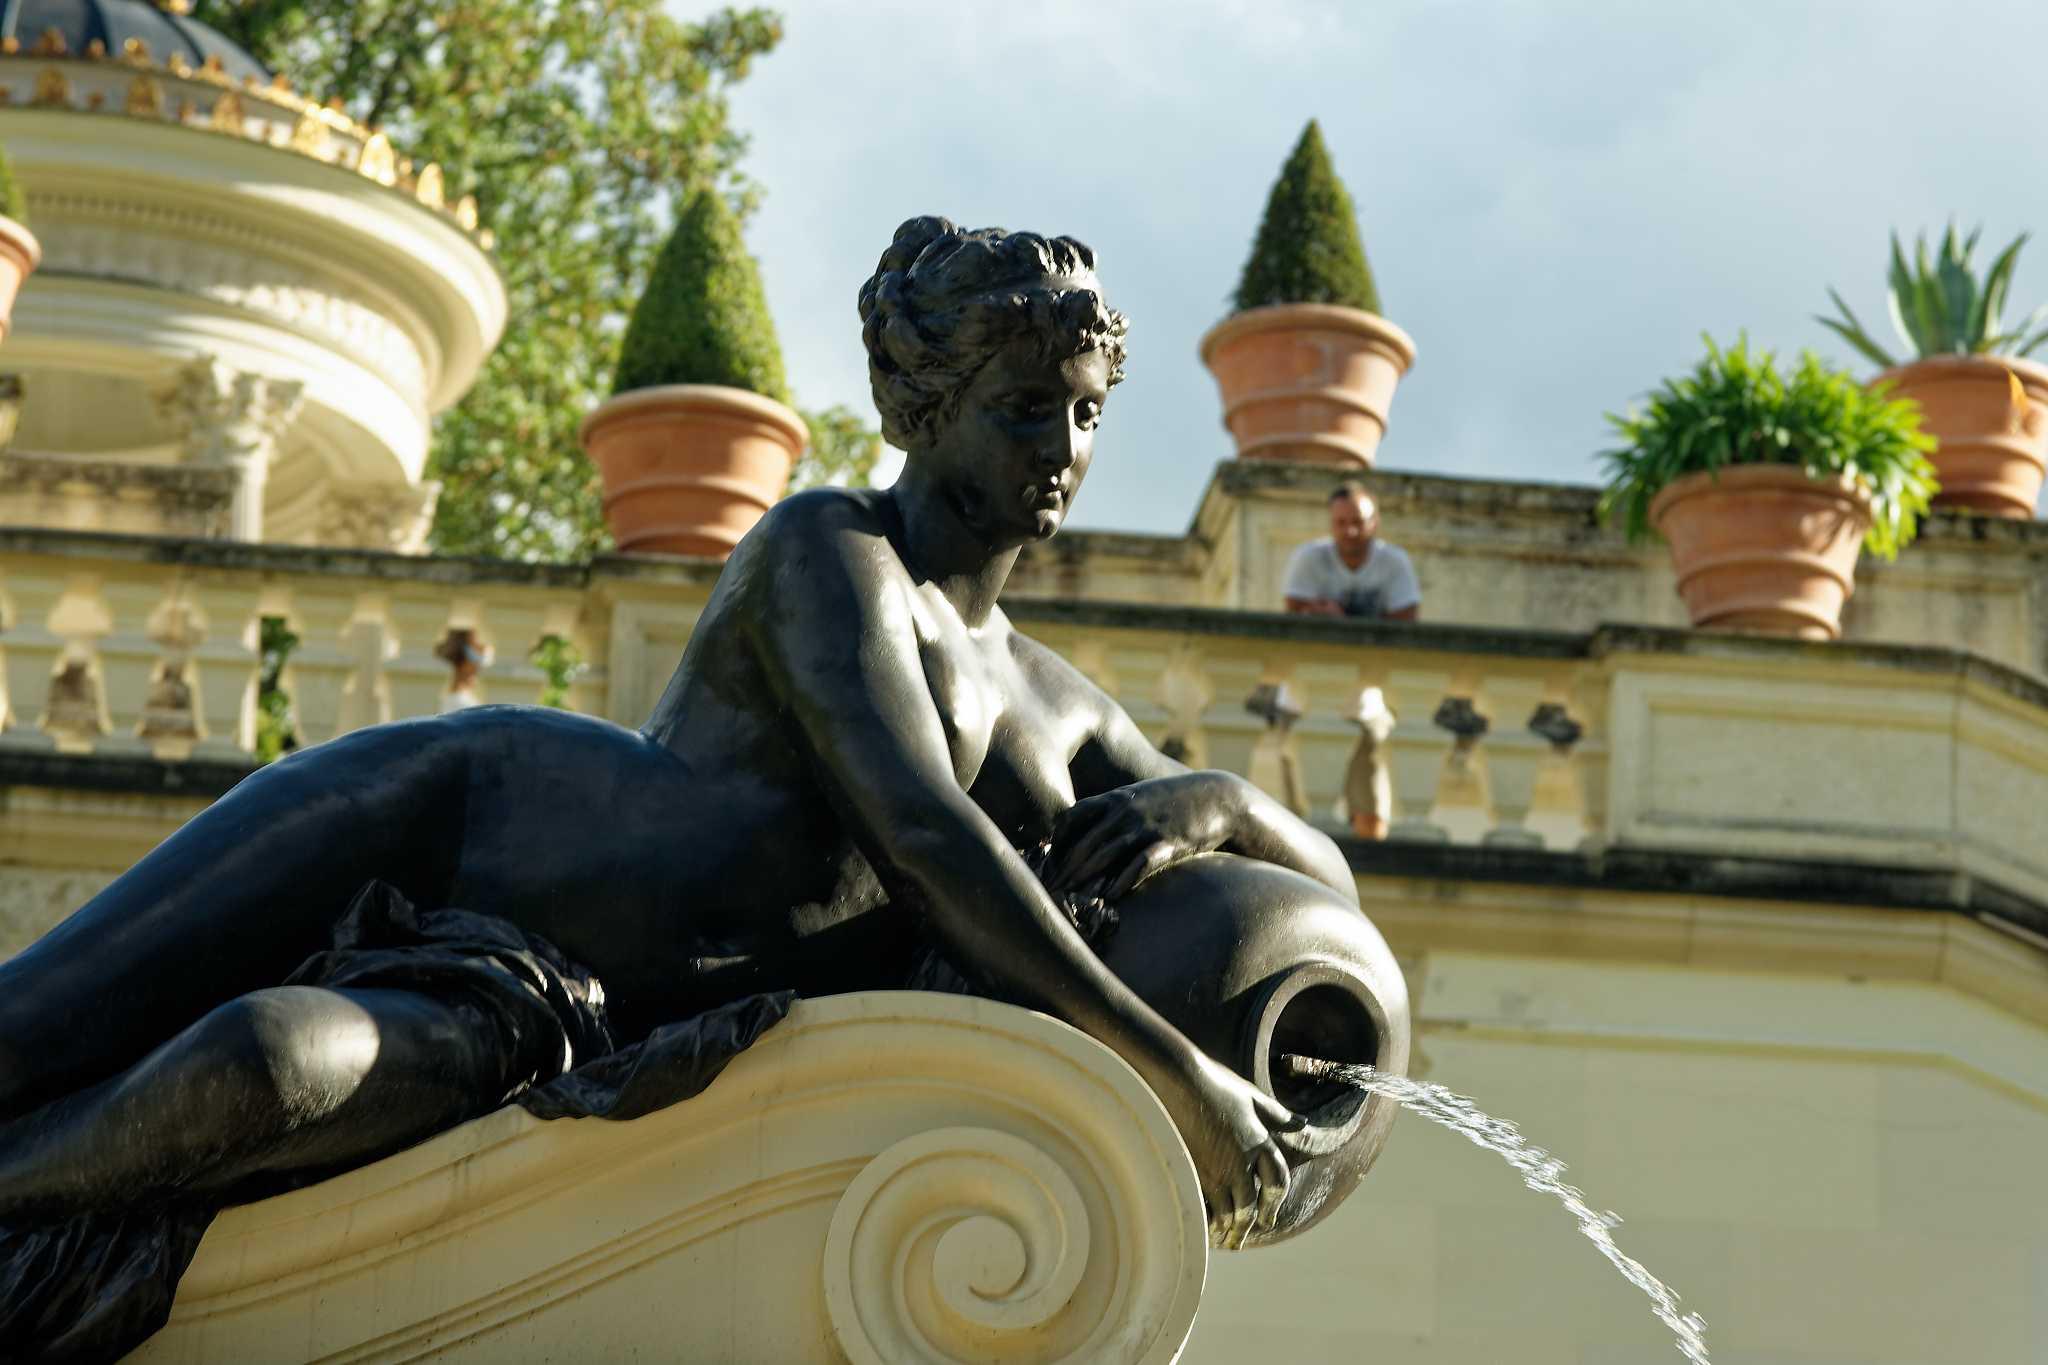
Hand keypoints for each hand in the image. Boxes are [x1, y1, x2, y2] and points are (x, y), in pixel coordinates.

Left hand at [1044, 775, 1238, 901]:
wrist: (1219, 798)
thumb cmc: (1175, 800)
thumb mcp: (1140, 796)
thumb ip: (1113, 810)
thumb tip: (1087, 831)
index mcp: (1116, 798)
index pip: (1072, 817)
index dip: (1056, 841)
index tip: (1047, 863)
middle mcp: (1126, 811)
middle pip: (1084, 841)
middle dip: (1064, 868)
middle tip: (1049, 890)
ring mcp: (1146, 827)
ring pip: (1106, 854)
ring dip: (1085, 878)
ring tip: (1069, 898)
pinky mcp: (1168, 843)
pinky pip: (1140, 864)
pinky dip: (1122, 881)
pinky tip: (1110, 896)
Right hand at [1160, 1053, 1298, 1248]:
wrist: (1179, 1079)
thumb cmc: (1216, 1084)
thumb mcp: (1252, 1097)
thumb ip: (1277, 1115)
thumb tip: (1302, 1123)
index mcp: (1260, 1142)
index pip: (1277, 1182)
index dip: (1274, 1204)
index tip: (1269, 1219)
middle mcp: (1241, 1161)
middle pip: (1250, 1206)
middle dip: (1249, 1225)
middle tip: (1244, 1237)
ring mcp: (1216, 1168)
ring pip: (1228, 1212)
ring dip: (1228, 1228)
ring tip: (1225, 1238)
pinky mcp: (1193, 1170)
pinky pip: (1205, 1206)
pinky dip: (1207, 1219)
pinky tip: (1204, 1224)